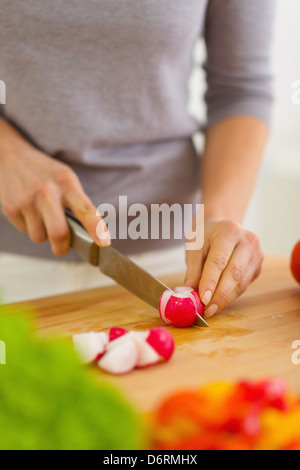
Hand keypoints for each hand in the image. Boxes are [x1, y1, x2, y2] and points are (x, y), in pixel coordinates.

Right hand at [0, 120, 109, 255]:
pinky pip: (25, 231)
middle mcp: (47, 192)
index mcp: (67, 183)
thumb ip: (78, 203)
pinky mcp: (11, 208)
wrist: (12, 157)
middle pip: (59, 233)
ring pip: (40, 237)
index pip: (86, 210)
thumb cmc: (46, 173)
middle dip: (62, 247)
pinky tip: (29, 211)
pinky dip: (29, 227)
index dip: (96, 229)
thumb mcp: (67, 179)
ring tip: (42, 217)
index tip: (104, 242)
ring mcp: (27, 201)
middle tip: (63, 247)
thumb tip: (89, 234)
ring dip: (43, 234)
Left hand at [184, 219, 263, 317]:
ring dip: (226, 299)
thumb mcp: (194, 248)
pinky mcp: (258, 266)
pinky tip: (219, 301)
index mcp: (228, 231)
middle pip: (234, 273)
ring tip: (211, 309)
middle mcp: (247, 241)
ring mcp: (256, 254)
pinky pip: (244, 285)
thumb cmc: (206, 236)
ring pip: (242, 282)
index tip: (203, 299)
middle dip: (220, 295)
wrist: (221, 227)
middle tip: (207, 310)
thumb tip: (189, 294)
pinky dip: (231, 296)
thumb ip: (193, 271)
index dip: (211, 282)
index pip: (219, 261)